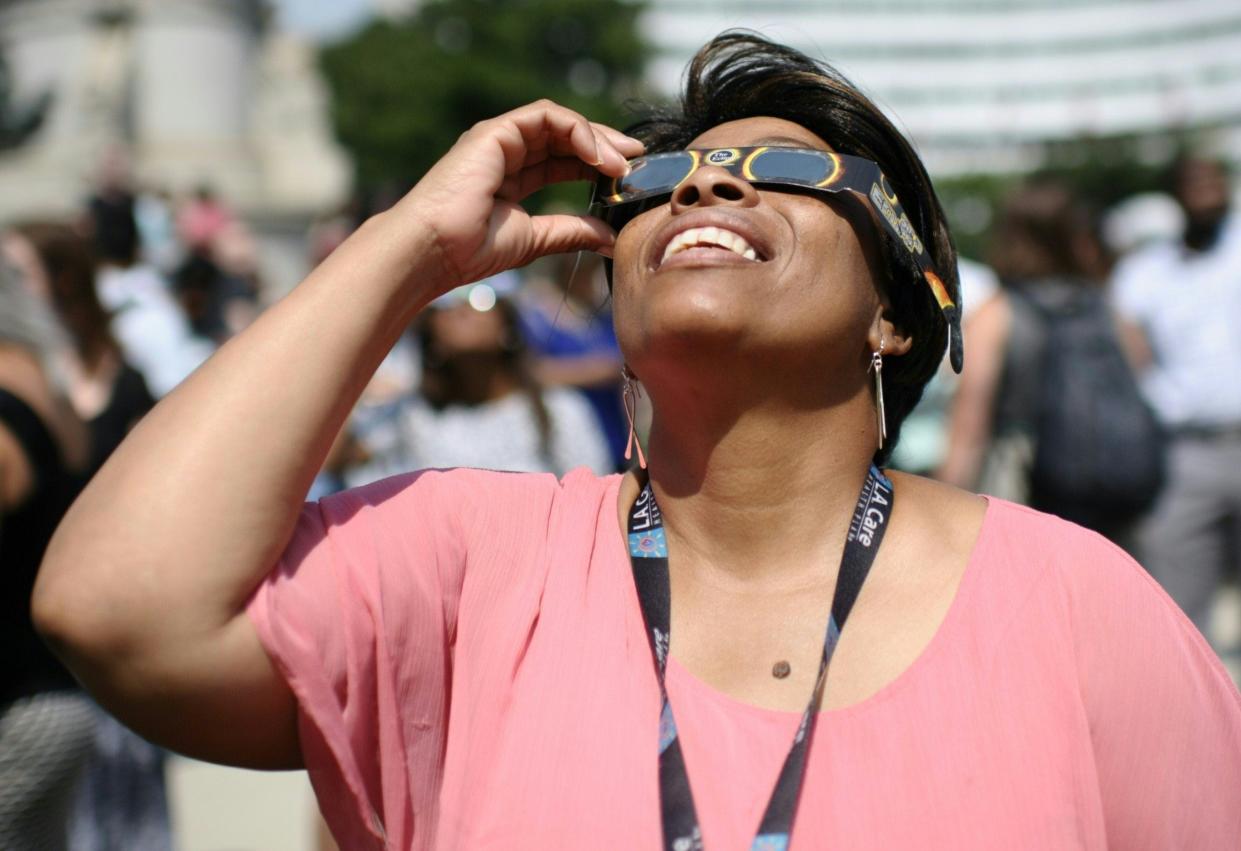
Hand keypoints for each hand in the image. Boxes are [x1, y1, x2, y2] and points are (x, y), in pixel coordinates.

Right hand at [397, 100, 642, 289]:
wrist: (432, 251)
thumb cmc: (469, 250)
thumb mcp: (535, 239)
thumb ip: (571, 231)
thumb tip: (611, 237)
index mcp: (511, 176)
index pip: (563, 160)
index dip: (597, 165)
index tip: (627, 179)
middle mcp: (505, 152)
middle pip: (566, 137)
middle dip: (605, 147)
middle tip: (638, 163)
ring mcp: (498, 139)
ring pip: (559, 123)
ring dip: (597, 139)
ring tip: (622, 164)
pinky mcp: (495, 132)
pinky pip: (546, 117)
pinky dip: (577, 132)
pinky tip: (598, 158)